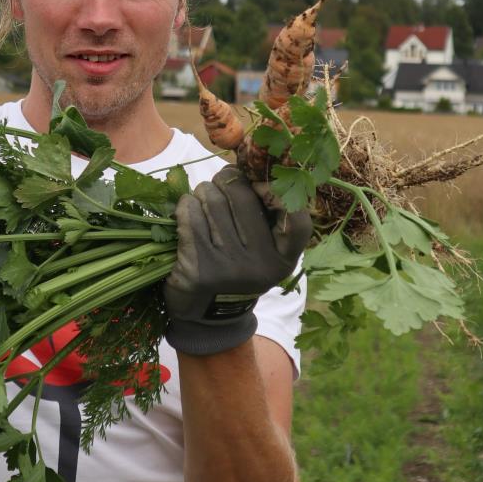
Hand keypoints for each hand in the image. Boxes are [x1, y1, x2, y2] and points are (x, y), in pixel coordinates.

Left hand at [164, 166, 311, 354]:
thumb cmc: (238, 270)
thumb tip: (248, 164)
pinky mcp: (199, 268)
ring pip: (212, 201)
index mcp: (283, 258)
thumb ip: (266, 217)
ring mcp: (229, 267)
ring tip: (201, 198)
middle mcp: (260, 263)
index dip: (280, 192)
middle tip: (218, 184)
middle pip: (242, 195)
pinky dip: (185, 206)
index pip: (297, 219)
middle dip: (225, 181)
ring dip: (202, 192)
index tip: (262, 184)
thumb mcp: (264, 253)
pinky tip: (186, 211)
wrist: (209, 317)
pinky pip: (189, 217)